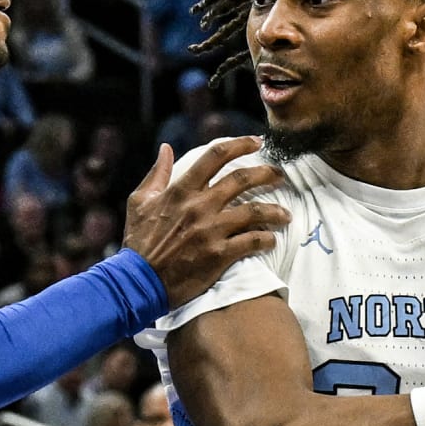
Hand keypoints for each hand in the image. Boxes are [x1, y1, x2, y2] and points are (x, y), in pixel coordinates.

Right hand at [124, 137, 288, 307]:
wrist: (139, 283)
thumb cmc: (138, 243)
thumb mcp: (139, 202)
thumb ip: (156, 174)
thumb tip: (166, 149)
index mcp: (182, 190)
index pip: (217, 155)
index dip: (241, 144)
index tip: (257, 142)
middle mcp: (200, 206)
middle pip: (242, 179)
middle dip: (267, 173)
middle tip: (280, 175)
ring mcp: (211, 231)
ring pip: (254, 211)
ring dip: (275, 210)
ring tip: (286, 214)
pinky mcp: (219, 255)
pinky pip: (252, 242)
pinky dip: (266, 239)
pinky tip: (272, 240)